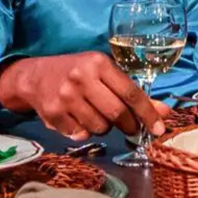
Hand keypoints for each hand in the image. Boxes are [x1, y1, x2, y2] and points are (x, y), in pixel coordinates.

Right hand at [0, 52, 169, 140]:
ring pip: (100, 127)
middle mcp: (81, 78)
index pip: (131, 92)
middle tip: (130, 127)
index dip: (148, 113)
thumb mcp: (104, 74)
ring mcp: (66, 97)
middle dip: (129, 125)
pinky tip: (76, 118)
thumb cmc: (76, 72)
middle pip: (117, 114)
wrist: (34, 76)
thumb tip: (164, 112)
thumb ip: (132, 92)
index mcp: (98, 63)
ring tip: (94, 114)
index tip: (159, 128)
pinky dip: (84, 131)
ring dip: (104, 127)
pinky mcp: (53, 113)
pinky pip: (81, 134)